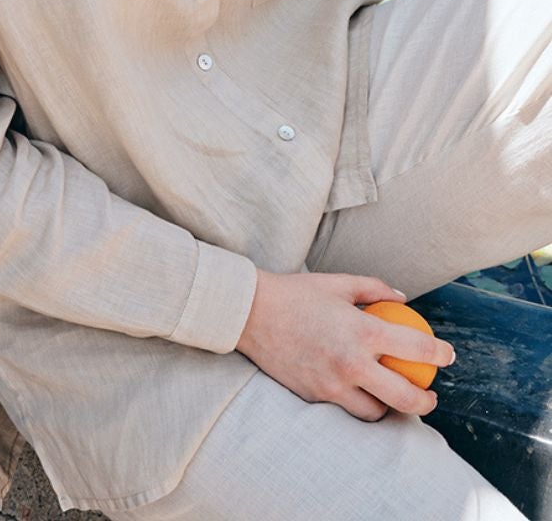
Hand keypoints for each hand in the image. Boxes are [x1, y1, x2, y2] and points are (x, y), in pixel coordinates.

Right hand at [234, 269, 454, 421]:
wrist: (247, 312)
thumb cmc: (295, 293)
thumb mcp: (337, 283)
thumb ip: (374, 289)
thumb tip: (403, 300)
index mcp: (363, 332)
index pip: (419, 350)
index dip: (441, 354)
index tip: (447, 356)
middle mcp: (352, 363)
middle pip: (407, 399)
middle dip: (426, 401)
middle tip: (428, 395)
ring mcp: (332, 384)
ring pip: (376, 412)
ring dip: (387, 407)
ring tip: (389, 397)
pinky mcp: (314, 395)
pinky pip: (344, 406)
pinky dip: (354, 401)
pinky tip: (356, 392)